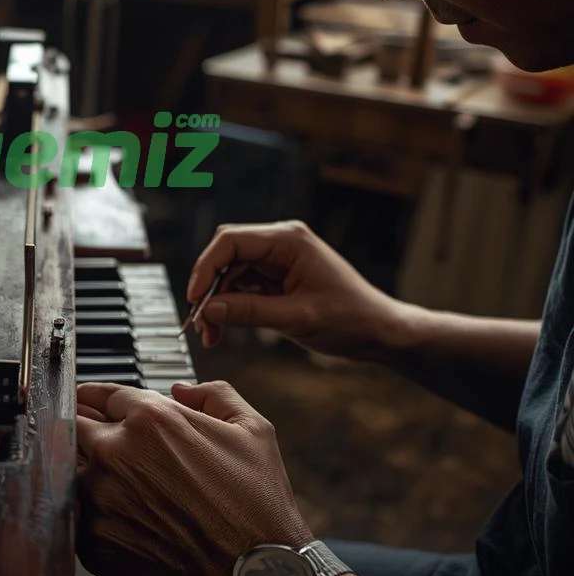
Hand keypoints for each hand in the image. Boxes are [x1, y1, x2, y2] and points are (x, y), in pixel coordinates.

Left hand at [75, 381, 311, 575]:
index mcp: (151, 420)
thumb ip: (214, 396)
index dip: (97, 400)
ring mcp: (99, 499)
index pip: (101, 395)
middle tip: (104, 448)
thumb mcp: (254, 431)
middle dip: (85, 432)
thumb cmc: (259, 509)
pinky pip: (78, 516)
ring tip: (123, 492)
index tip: (92, 406)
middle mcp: (116, 454)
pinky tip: (125, 524)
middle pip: (74, 428)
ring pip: (71, 473)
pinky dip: (92, 515)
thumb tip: (181, 390)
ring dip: (87, 475)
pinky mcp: (92, 542)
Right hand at [187, 220, 413, 359]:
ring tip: (212, 334)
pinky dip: (231, 307)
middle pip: (226, 256)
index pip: (231, 241)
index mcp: (289, 240)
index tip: (195, 299)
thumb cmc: (350, 320)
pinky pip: (243, 287)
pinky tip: (224, 329)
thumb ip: (249, 312)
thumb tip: (208, 309)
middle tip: (200, 321)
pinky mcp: (277, 278)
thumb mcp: (296, 318)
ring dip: (218, 302)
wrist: (380, 332)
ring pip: (231, 274)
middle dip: (209, 288)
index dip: (206, 268)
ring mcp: (278, 260)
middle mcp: (281, 243)